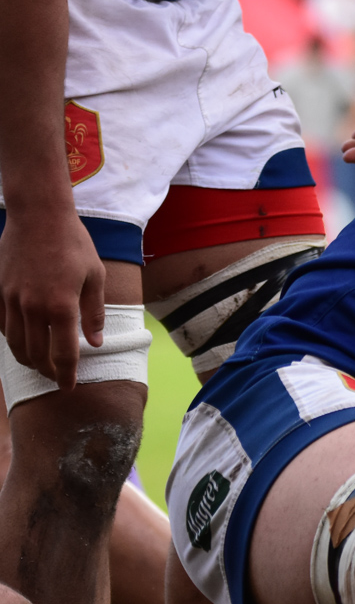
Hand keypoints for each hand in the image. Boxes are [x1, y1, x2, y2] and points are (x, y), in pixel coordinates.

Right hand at [0, 206, 103, 385]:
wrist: (38, 216)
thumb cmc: (73, 244)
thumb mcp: (95, 277)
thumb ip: (94, 313)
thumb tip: (95, 342)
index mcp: (61, 306)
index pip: (63, 354)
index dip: (66, 375)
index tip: (69, 387)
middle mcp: (32, 307)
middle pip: (35, 355)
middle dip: (47, 372)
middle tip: (57, 378)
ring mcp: (11, 300)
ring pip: (15, 344)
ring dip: (28, 360)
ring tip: (40, 365)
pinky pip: (2, 325)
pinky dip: (12, 340)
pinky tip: (23, 342)